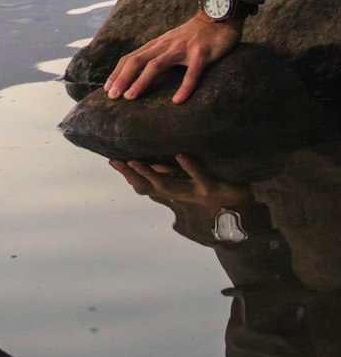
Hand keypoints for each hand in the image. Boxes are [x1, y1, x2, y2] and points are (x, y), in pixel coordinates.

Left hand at [103, 11, 241, 103]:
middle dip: (122, 78)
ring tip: (131, 98)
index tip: (107, 89)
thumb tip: (139, 72)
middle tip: (112, 96)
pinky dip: (184, 87)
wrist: (217, 18)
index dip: (117, 73)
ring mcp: (182, 49)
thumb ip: (157, 54)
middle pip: (137, 61)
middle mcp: (165, 46)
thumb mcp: (170, 43)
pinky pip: (191, 73)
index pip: (130, 58)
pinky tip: (177, 101)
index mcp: (156, 45)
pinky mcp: (201, 54)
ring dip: (141, 81)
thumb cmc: (192, 35)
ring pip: (156, 65)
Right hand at [110, 152, 252, 218]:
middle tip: (116, 161)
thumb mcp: (193, 177)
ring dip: (151, 174)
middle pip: (150, 186)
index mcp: (176, 189)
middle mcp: (182, 192)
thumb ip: (174, 169)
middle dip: (132, 174)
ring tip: (137, 161)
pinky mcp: (211, 188)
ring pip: (168, 185)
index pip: (145, 183)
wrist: (244, 203)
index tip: (111, 160)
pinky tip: (181, 154)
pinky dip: (189, 166)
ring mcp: (195, 192)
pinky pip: (199, 176)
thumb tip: (157, 154)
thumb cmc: (217, 186)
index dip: (128, 174)